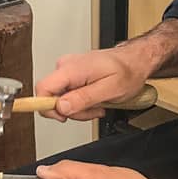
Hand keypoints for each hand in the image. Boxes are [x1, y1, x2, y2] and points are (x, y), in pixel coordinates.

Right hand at [35, 45, 151, 121]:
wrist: (134, 61)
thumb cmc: (127, 71)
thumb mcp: (110, 89)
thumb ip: (84, 98)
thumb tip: (62, 106)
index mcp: (72, 68)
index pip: (43, 88)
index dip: (47, 107)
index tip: (62, 117)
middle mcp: (66, 66)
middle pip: (52, 98)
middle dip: (71, 110)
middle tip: (92, 110)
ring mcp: (68, 70)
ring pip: (61, 99)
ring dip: (79, 108)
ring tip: (97, 103)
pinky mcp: (72, 75)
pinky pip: (68, 95)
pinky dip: (81, 102)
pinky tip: (94, 99)